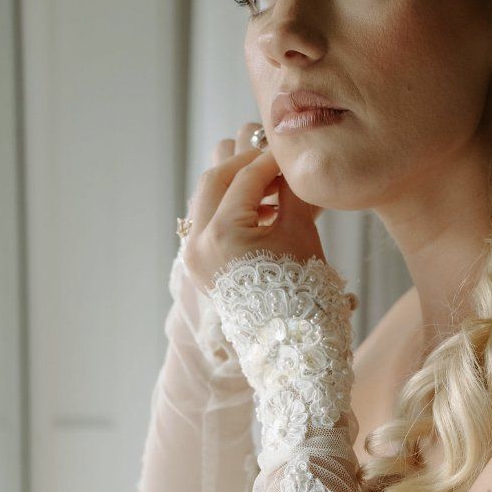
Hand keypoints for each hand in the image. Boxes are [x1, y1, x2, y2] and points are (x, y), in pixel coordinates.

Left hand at [183, 122, 326, 295]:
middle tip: (272, 161)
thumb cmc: (299, 288)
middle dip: (243, 165)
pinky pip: (205, 221)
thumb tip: (286, 165)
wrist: (287, 337)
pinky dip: (227, 208)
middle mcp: (198, 243)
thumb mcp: (299, 231)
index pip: (244, 179)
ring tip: (266, 185)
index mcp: (223, 234)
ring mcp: (191, 254)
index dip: (269, 161)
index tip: (286, 154)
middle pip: (213, 181)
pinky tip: (256, 207)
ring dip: (233, 185)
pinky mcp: (195, 263)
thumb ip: (290, 190)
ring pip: (204, 199)